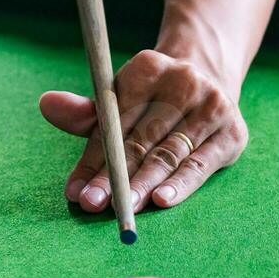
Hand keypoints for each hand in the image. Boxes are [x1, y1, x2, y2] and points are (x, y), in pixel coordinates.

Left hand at [40, 49, 249, 212]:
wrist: (210, 80)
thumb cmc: (152, 101)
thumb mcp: (119, 100)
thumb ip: (85, 112)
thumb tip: (46, 105)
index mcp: (148, 68)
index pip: (115, 119)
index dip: (93, 157)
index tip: (75, 190)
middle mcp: (183, 82)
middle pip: (141, 139)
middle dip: (114, 177)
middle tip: (93, 204)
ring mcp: (212, 106)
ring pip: (169, 155)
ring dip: (143, 185)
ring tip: (122, 209)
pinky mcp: (231, 133)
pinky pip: (200, 166)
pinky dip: (180, 185)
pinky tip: (161, 201)